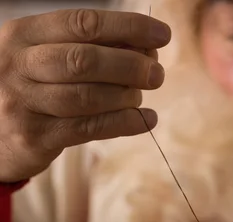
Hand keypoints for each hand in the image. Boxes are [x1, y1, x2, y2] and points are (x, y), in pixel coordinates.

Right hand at [0, 9, 170, 181]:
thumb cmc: (28, 90)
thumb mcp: (42, 59)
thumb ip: (83, 50)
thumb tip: (143, 48)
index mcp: (23, 35)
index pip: (82, 23)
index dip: (127, 28)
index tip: (161, 36)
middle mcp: (20, 65)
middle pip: (85, 60)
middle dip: (130, 65)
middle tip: (157, 73)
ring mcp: (24, 102)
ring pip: (88, 97)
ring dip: (126, 96)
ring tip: (143, 96)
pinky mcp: (35, 137)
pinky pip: (89, 128)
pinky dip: (124, 123)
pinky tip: (146, 120)